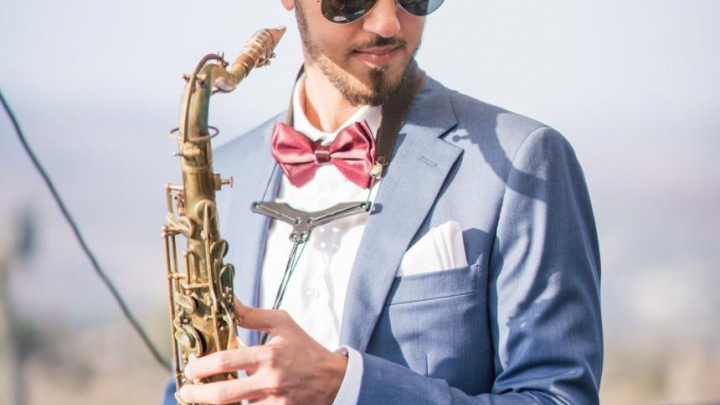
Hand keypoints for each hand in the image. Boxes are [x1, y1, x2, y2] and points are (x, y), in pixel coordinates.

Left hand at [178, 298, 348, 404]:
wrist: (335, 379)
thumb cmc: (306, 349)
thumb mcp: (282, 324)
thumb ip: (252, 315)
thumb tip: (228, 301)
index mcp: (269, 355)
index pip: (227, 361)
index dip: (203, 366)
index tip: (190, 368)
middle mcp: (271, 380)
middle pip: (225, 394)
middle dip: (199, 395)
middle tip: (186, 391)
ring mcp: (276, 402)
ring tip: (201, 400)